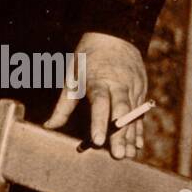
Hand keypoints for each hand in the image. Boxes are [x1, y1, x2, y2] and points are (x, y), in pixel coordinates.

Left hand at [43, 31, 147, 159]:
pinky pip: (140, 113)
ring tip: (127, 156)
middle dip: (120, 134)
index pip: (100, 103)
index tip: (98, 141)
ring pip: (133, 115)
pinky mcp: (141, 90)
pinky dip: (139, 129)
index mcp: (99, 79)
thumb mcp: (72, 76)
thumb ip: (63, 105)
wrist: (114, 36)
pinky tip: (137, 146)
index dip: (100, 123)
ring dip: (131, 136)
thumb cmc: (87, 57)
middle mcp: (119, 84)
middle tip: (118, 155)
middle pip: (121, 112)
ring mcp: (133, 87)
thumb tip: (49, 126)